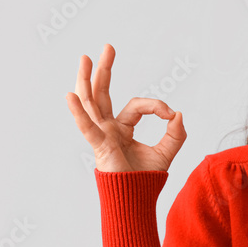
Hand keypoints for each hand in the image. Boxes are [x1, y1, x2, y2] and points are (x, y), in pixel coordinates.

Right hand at [65, 43, 186, 172]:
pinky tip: (70, 96)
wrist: (137, 199)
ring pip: (90, 103)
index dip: (155, 106)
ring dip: (87, 80)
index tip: (170, 114)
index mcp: (122, 128)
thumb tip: (178, 114)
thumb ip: (176, 134)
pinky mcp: (99, 147)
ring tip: (85, 58)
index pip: (136, 105)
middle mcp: (108, 128)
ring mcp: (101, 136)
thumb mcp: (167, 152)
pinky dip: (78, 112)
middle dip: (104, 70)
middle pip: (102, 94)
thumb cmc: (146, 178)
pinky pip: (87, 128)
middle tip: (108, 47)